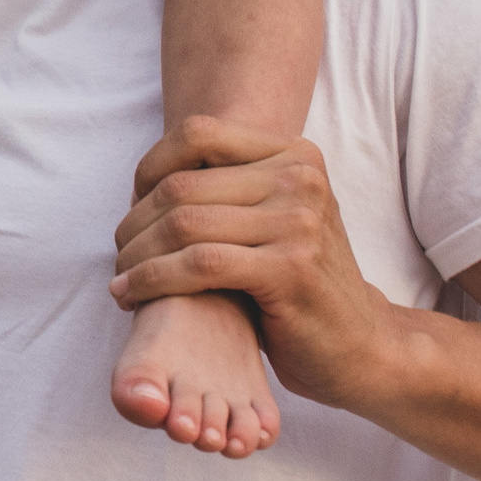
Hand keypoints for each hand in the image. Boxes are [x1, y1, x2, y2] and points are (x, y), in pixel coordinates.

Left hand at [111, 117, 396, 411]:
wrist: (361, 347)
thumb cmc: (296, 284)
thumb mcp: (270, 219)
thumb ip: (224, 188)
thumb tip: (142, 180)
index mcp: (295, 154)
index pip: (197, 133)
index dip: (149, 168)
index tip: (133, 208)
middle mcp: (302, 178)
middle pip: (181, 184)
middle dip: (134, 222)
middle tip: (119, 253)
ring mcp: (300, 221)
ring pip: (182, 223)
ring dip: (135, 254)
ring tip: (121, 278)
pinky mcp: (291, 268)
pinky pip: (197, 264)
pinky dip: (151, 279)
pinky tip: (130, 294)